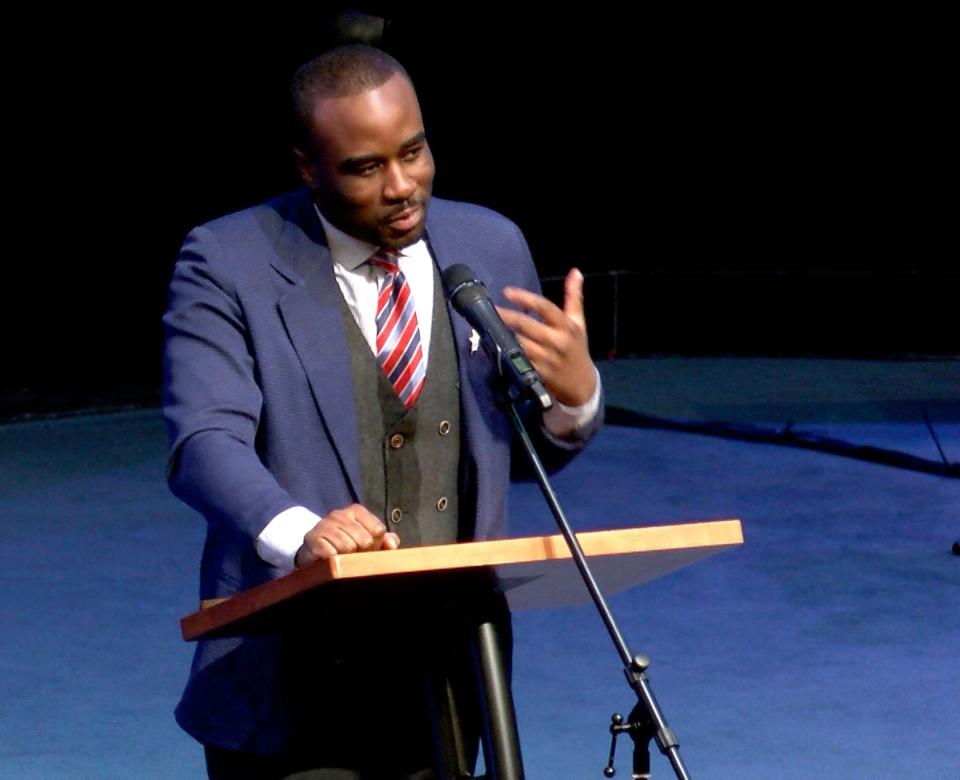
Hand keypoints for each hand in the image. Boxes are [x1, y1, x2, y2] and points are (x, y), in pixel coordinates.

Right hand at [294, 504, 399, 567]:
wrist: (313, 551)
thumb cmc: (346, 545)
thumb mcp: (368, 541)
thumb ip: (386, 540)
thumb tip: (392, 544)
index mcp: (356, 510)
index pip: (378, 530)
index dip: (376, 545)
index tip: (366, 549)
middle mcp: (339, 514)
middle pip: (365, 540)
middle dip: (362, 553)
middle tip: (353, 557)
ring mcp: (324, 524)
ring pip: (348, 547)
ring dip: (347, 559)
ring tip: (342, 559)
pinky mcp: (311, 538)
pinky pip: (331, 553)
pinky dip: (333, 561)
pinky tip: (330, 560)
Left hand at [497, 268, 596, 406]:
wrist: (581, 383)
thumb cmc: (577, 347)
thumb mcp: (578, 322)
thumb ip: (573, 297)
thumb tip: (575, 272)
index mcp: (566, 326)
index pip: (544, 307)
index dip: (524, 298)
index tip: (506, 291)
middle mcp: (556, 341)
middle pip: (526, 325)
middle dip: (506, 316)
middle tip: (491, 308)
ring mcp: (546, 358)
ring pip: (519, 343)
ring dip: (503, 334)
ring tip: (489, 324)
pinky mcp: (537, 373)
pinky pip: (518, 360)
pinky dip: (507, 351)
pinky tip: (496, 343)